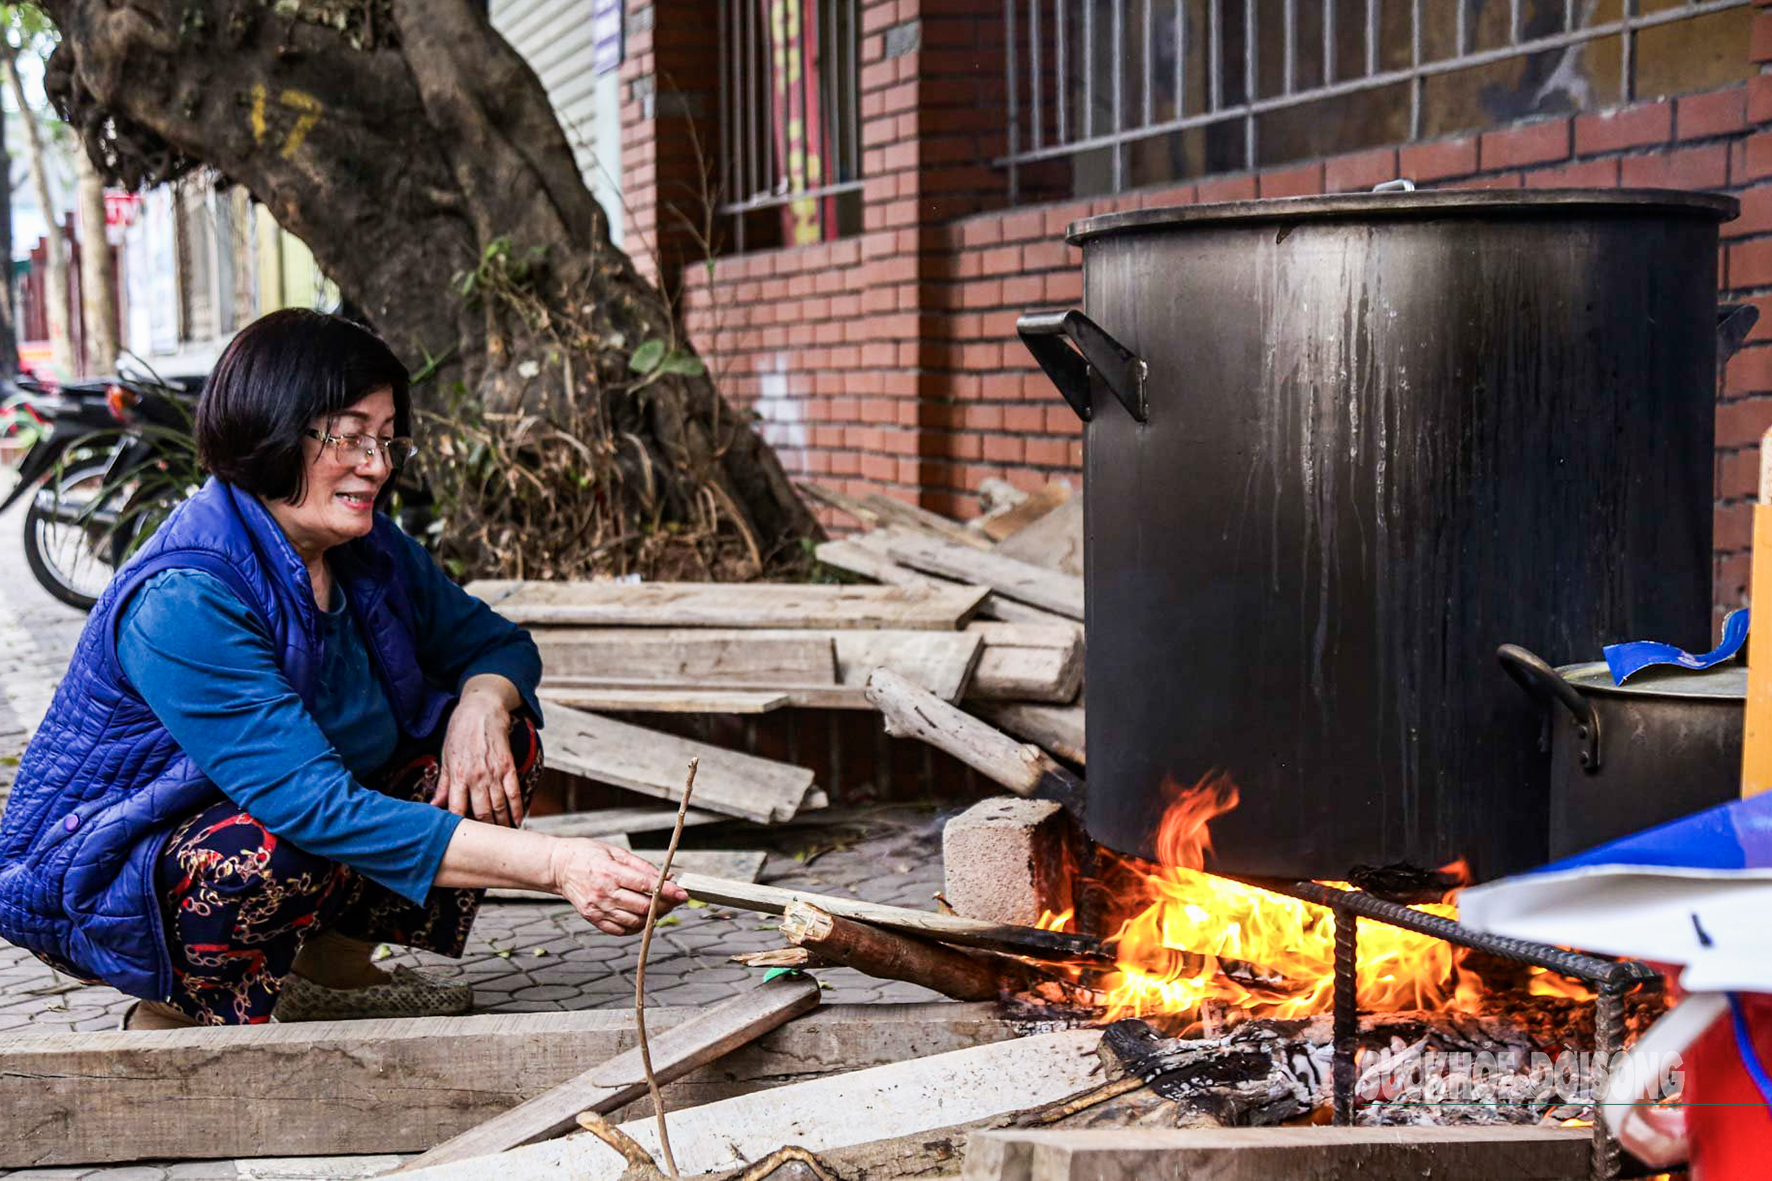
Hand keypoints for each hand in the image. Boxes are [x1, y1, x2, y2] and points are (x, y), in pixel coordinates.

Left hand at [430, 693, 522, 826]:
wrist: (482, 709)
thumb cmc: (460, 732)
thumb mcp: (446, 756)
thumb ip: (444, 784)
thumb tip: (434, 805)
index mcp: (458, 776)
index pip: (457, 810)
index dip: (461, 827)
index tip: (465, 839)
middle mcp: (476, 777)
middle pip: (482, 813)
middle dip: (485, 831)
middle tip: (488, 844)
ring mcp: (494, 772)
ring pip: (499, 806)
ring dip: (502, 824)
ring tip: (503, 838)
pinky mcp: (508, 766)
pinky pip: (514, 792)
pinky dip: (518, 809)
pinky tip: (519, 821)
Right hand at [549, 838, 690, 935]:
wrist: (558, 867)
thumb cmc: (587, 854)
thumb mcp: (615, 852)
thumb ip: (642, 866)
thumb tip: (667, 876)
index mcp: (610, 872)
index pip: (646, 886)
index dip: (668, 891)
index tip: (683, 893)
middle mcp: (604, 893)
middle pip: (643, 907)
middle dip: (665, 905)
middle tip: (676, 899)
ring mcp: (597, 908)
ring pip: (634, 922)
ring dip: (653, 917)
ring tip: (660, 907)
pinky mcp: (592, 918)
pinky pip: (620, 930)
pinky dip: (636, 927)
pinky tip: (643, 917)